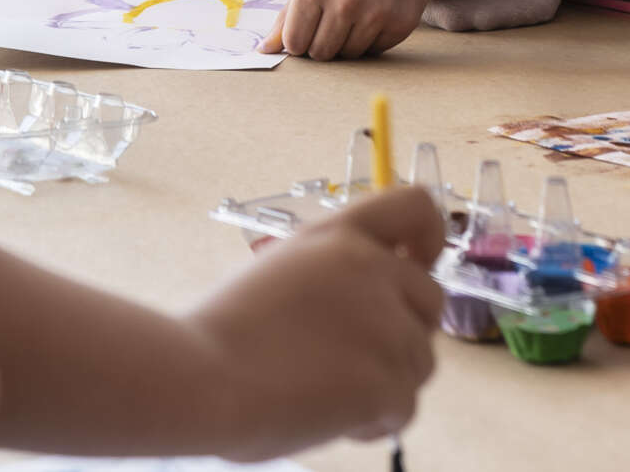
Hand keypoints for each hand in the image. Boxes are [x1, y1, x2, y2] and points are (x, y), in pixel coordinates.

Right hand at [174, 187, 443, 458]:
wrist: (200, 378)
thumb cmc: (221, 335)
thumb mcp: (280, 270)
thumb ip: (332, 274)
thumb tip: (368, 305)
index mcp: (340, 236)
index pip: (417, 206)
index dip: (428, 238)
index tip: (417, 264)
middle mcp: (372, 270)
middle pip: (430, 301)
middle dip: (403, 333)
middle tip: (352, 359)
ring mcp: (386, 325)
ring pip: (420, 361)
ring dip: (385, 382)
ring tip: (324, 392)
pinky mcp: (388, 380)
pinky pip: (404, 408)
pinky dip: (373, 423)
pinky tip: (327, 418)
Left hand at [261, 0, 447, 60]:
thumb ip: (290, 11)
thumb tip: (266, 49)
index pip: (294, 42)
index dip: (299, 39)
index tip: (308, 29)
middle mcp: (343, 3)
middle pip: (320, 54)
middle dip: (323, 42)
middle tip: (336, 18)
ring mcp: (374, 16)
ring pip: (348, 55)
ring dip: (349, 41)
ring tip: (359, 10)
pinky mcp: (400, 25)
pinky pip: (375, 50)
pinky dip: (374, 38)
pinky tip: (379, 10)